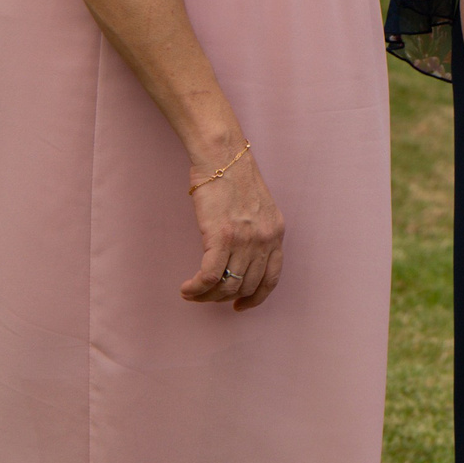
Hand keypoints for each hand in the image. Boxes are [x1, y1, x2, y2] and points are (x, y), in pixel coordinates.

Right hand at [182, 153, 284, 310]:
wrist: (222, 156)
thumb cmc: (233, 178)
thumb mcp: (258, 209)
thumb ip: (256, 234)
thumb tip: (240, 261)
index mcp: (277, 233)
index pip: (271, 279)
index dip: (255, 298)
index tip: (240, 306)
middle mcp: (265, 240)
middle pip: (247, 286)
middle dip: (224, 298)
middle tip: (207, 297)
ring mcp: (245, 240)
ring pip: (227, 286)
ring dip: (206, 296)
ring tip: (192, 293)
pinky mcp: (222, 237)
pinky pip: (209, 276)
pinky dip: (196, 288)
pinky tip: (186, 289)